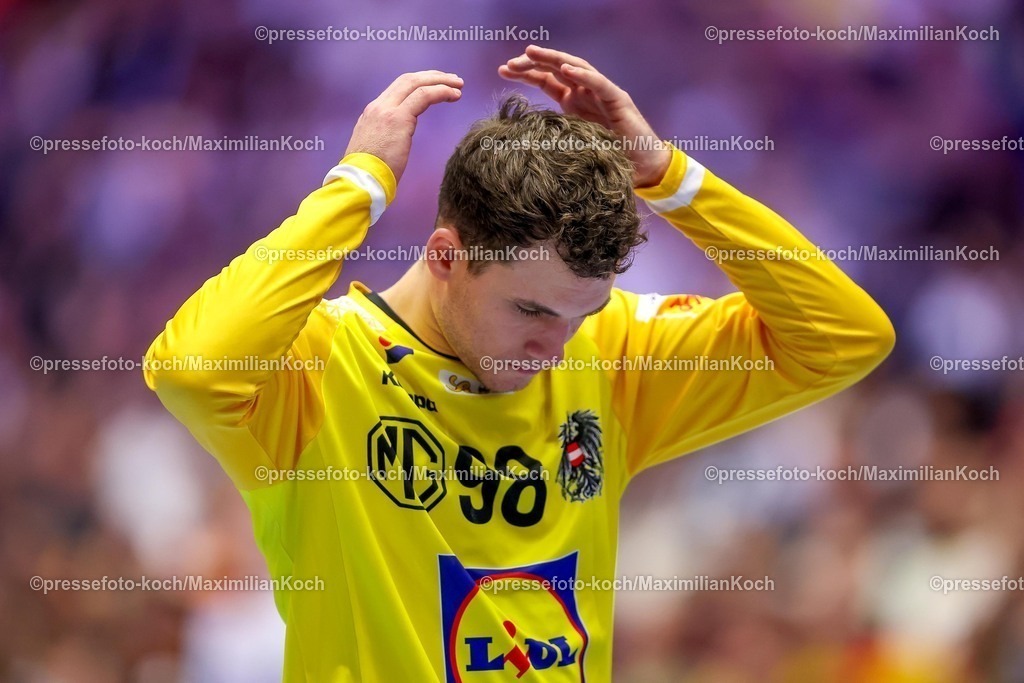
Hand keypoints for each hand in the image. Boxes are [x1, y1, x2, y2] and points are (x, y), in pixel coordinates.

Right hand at [345, 71, 463, 182]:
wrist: (359, 182)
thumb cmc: (369, 176)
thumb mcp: (375, 150)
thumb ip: (386, 138)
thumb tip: (397, 139)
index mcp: (373, 114)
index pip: (398, 89)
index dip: (420, 84)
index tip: (437, 86)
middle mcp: (378, 107)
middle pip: (408, 79)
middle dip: (433, 76)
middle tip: (453, 80)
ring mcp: (386, 110)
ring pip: (416, 83)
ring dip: (441, 81)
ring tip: (459, 85)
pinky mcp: (398, 119)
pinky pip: (424, 96)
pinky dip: (441, 92)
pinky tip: (454, 96)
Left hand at [498, 45, 670, 187]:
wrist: (643, 169)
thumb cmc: (608, 160)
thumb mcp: (572, 149)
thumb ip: (552, 141)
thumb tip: (518, 148)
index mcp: (572, 103)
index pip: (545, 80)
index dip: (524, 73)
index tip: (501, 71)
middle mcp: (585, 93)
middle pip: (555, 70)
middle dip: (531, 63)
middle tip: (509, 64)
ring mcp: (602, 94)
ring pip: (575, 68)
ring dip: (553, 59)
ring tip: (531, 53)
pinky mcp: (619, 100)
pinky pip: (599, 84)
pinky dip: (583, 75)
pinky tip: (566, 69)